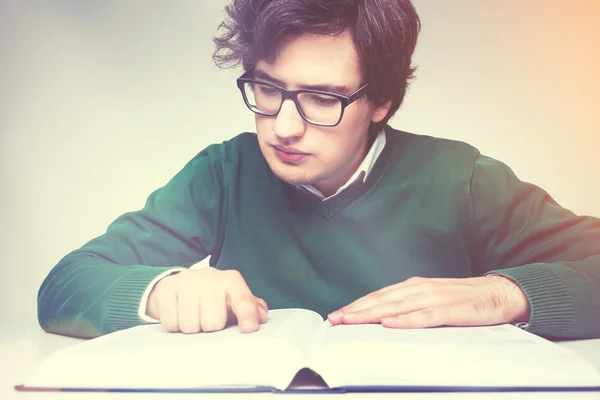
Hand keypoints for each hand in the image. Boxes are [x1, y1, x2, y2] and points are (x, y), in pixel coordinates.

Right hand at [146, 267, 267, 333]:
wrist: (177, 283)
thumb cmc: (211, 297)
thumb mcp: (232, 299)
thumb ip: (250, 308)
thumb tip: (261, 317)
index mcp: (231, 280)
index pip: (242, 300)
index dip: (247, 316)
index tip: (249, 328)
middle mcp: (210, 277)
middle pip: (213, 322)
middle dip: (209, 327)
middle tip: (206, 318)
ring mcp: (187, 281)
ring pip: (191, 325)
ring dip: (191, 327)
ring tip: (193, 316)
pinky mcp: (167, 289)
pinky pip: (172, 323)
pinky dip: (174, 325)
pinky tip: (178, 313)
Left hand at [327, 275, 529, 328]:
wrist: (497, 293)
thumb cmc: (462, 299)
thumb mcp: (431, 298)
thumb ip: (409, 306)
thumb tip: (384, 318)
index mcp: (413, 287)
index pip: (379, 296)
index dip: (357, 305)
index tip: (337, 315)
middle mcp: (419, 289)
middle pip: (381, 300)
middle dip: (356, 310)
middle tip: (335, 319)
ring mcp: (434, 299)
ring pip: (396, 306)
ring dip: (371, 313)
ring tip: (351, 320)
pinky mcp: (449, 310)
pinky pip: (423, 316)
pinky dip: (405, 320)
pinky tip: (389, 324)